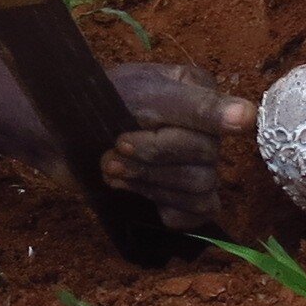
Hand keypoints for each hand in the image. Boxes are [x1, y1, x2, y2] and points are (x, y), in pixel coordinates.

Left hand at [102, 62, 254, 234]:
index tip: (125, 138)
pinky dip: (168, 208)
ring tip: (112, 170)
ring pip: (200, 188)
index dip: (170, 140)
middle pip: (205, 161)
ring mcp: (196, 163)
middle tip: (111, 154)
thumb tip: (248, 117)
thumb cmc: (95, 105)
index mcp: (200, 93)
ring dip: (151, 184)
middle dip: (151, 162)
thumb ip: (196, 106)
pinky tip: (138, 196)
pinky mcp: (182, 196)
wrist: (57, 138)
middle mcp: (206, 129)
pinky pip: (199, 212)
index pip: (217, 125)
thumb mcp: (142, 95)